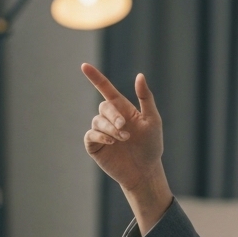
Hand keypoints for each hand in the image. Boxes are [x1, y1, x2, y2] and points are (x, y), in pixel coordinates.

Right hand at [82, 63, 172, 230]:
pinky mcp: (95, 146)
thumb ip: (145, 98)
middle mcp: (110, 118)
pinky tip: (112, 142)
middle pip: (103, 107)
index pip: (106, 89)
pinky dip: (100, 136)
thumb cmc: (151, 146)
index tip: (84, 65)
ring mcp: (101, 132)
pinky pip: (91, 135)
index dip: (95, 77)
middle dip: (113, 115)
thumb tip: (139, 75)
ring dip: (110, 128)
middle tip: (125, 128)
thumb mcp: (153, 120)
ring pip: (97, 121)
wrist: (145, 171)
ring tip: (124, 139)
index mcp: (123, 109)